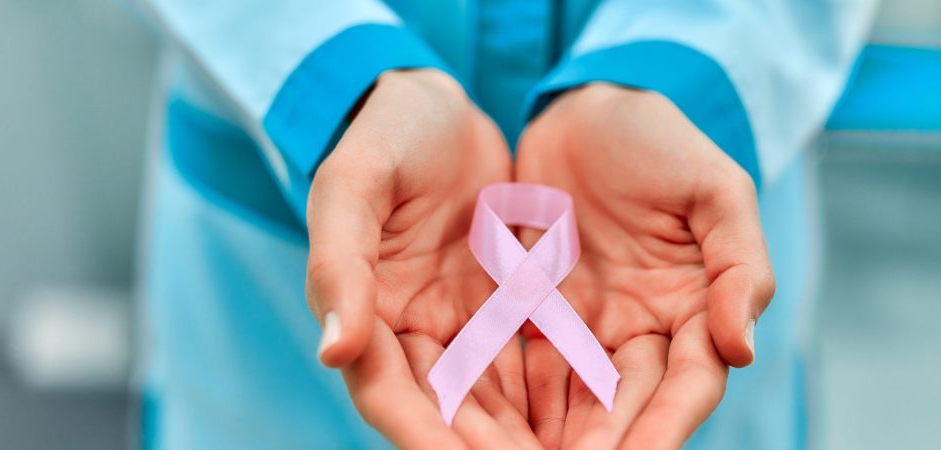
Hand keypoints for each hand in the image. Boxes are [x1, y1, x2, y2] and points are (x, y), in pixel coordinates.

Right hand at [305, 69, 537, 448]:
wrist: (436, 107)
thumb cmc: (385, 137)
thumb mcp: (352, 186)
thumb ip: (340, 266)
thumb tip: (334, 351)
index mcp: (369, 316)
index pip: (393, 397)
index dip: (428, 438)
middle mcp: (417, 338)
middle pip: (454, 417)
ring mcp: (466, 328)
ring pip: (502, 404)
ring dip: (538, 440)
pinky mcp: (510, 312)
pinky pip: (541, 365)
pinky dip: (568, 397)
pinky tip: (607, 419)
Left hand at [515, 83, 775, 448]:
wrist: (587, 109)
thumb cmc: (660, 141)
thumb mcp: (714, 189)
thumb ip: (739, 265)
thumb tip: (742, 350)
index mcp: (694, 309)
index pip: (686, 383)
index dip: (665, 426)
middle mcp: (640, 331)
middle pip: (625, 406)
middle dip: (600, 445)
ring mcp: (585, 327)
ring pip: (571, 400)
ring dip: (548, 438)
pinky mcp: (533, 314)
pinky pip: (520, 365)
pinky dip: (505, 400)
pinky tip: (478, 423)